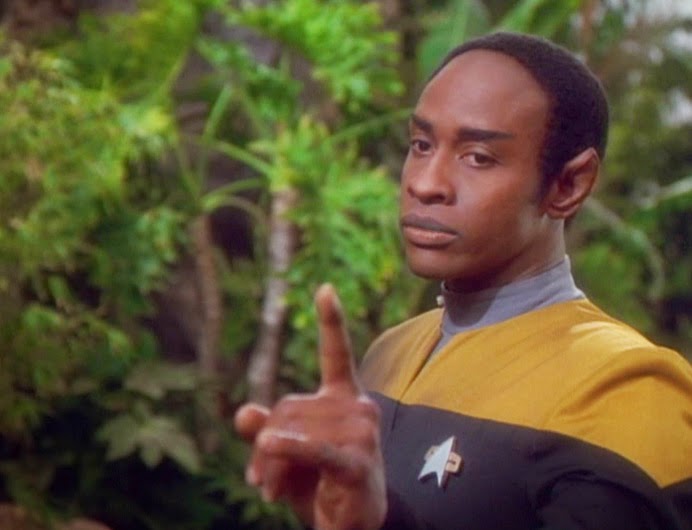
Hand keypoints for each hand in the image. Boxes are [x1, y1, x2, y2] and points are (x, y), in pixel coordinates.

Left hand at [234, 284, 386, 529]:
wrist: (354, 527)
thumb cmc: (320, 484)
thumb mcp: (287, 453)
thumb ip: (268, 429)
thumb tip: (244, 414)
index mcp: (345, 397)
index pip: (337, 354)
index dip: (330, 321)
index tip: (324, 288)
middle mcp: (359, 407)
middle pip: (289, 406)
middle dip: (264, 444)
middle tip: (257, 482)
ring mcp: (362, 435)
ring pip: (292, 432)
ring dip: (269, 466)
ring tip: (269, 493)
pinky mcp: (357, 464)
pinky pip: (316, 452)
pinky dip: (292, 451)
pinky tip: (271, 445)